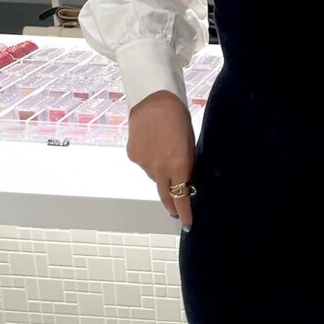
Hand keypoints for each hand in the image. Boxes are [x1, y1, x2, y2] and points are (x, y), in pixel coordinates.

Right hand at [126, 92, 196, 228]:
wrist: (154, 98)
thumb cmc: (177, 117)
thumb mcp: (190, 144)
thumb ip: (187, 166)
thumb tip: (186, 183)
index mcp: (177, 166)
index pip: (180, 198)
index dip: (184, 213)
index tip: (187, 224)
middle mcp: (158, 168)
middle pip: (164, 194)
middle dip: (171, 203)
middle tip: (175, 209)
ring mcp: (143, 163)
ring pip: (154, 176)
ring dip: (160, 171)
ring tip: (163, 150)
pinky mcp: (132, 155)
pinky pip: (143, 164)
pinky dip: (149, 159)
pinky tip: (152, 143)